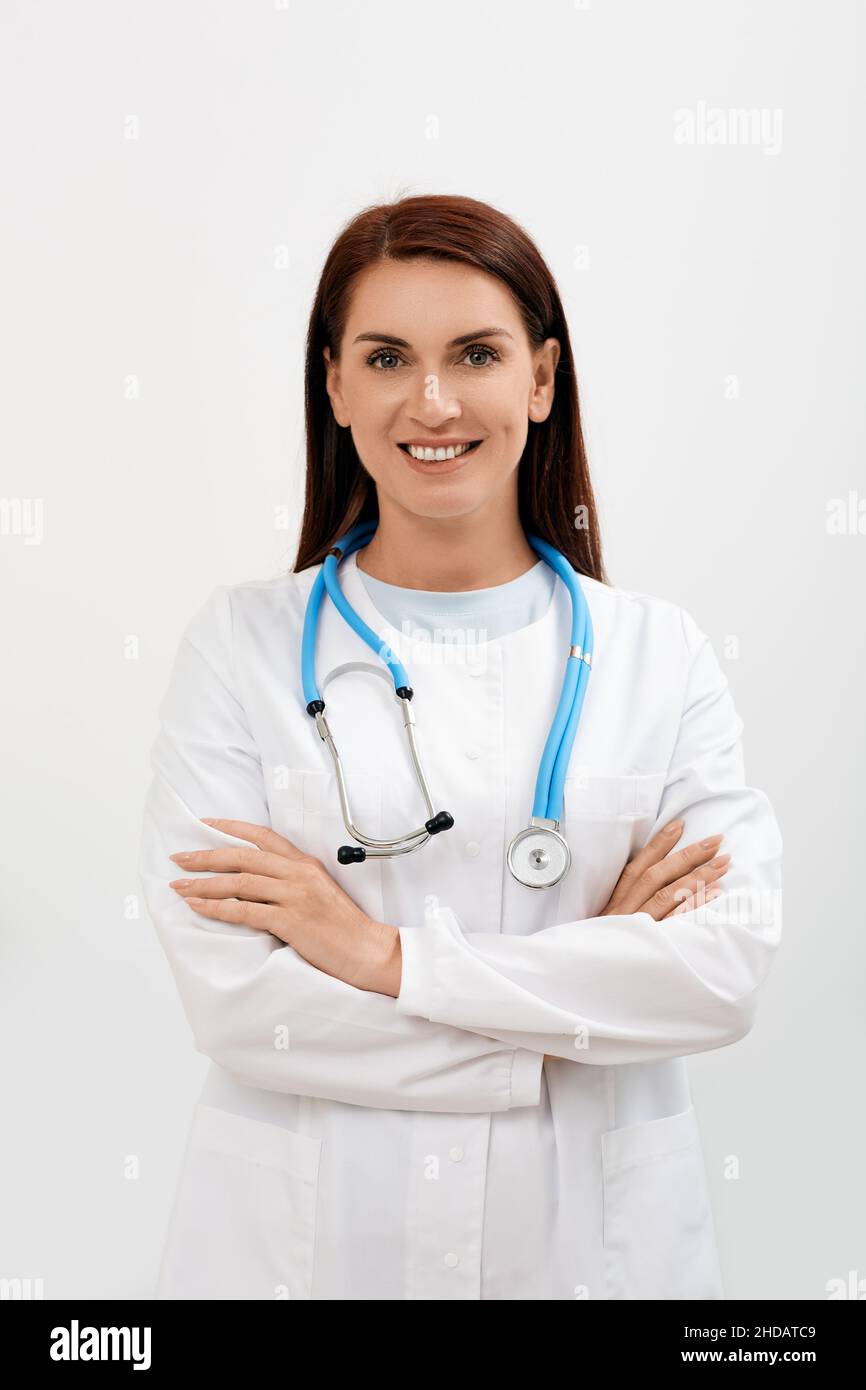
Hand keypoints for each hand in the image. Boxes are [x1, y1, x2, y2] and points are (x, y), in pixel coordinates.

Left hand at [168, 819, 400, 992]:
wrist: (367, 949)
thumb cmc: (343, 926)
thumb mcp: (318, 891)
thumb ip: (289, 882)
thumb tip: (252, 883)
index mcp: (305, 863)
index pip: (263, 836)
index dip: (231, 827)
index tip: (205, 823)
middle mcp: (298, 874)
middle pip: (243, 856)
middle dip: (206, 856)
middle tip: (179, 858)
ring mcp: (295, 896)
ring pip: (239, 882)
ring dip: (204, 884)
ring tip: (180, 886)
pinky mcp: (291, 920)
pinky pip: (244, 911)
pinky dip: (217, 908)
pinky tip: (199, 907)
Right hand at [541, 821, 729, 1062]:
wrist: (573, 989)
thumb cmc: (592, 957)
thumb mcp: (602, 929)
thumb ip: (622, 909)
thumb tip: (646, 890)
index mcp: (613, 904)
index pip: (637, 866)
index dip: (658, 844)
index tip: (680, 825)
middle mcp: (623, 913)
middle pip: (658, 876)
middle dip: (689, 855)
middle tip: (717, 840)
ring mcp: (636, 930)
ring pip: (669, 896)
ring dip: (699, 877)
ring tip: (724, 863)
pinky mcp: (647, 948)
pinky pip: (675, 924)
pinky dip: (695, 907)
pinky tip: (716, 896)